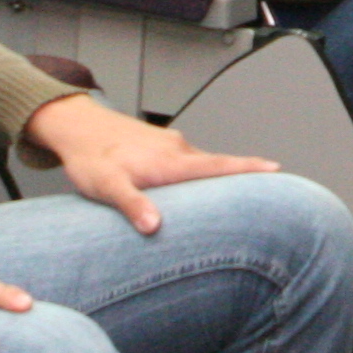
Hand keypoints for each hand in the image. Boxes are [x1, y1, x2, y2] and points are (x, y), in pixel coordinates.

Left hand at [25, 94, 277, 233]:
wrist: (76, 127)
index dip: (249, 169)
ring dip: (222, 179)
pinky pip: (190, 163)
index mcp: (170, 161)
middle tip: (273, 192)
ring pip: (204, 166)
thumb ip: (131, 204)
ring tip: (240, 200)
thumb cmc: (90, 157)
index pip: (219, 165)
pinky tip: (197, 191)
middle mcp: (177, 150)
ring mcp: (171, 146)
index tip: (277, 170)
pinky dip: (202, 176)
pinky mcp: (163, 147)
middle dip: (246, 177)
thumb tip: (154, 226)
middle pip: (220, 166)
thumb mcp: (105, 185)